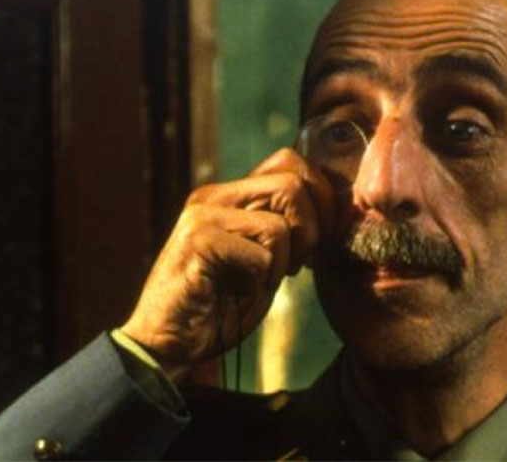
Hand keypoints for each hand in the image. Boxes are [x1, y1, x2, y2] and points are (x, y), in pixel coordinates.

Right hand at [120, 148, 333, 379]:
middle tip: (298, 264)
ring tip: (262, 281)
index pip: (290, 162)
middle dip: (311, 229)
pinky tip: (238, 292)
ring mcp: (203, 216)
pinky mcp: (198, 242)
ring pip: (280, 223)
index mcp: (230, 195)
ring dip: (284, 262)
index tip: (323, 236)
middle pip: (292, 182)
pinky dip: (261, 281)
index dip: (320, 195)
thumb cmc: (220, 306)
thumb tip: (337, 210)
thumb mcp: (264, 261)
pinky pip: (261, 255)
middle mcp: (214, 196)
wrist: (169, 344)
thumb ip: (288, 230)